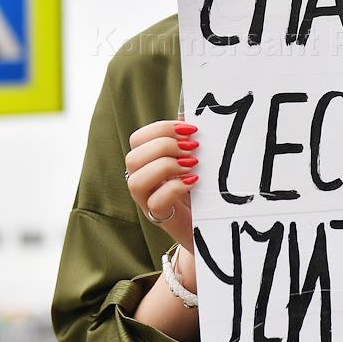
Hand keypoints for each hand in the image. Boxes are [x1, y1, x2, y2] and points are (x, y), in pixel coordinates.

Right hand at [124, 118, 200, 267]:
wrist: (210, 226)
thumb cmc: (201, 191)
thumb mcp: (195, 161)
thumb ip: (188, 141)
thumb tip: (188, 115)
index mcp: (148, 163)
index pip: (138, 139)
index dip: (161, 129)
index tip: (190, 129)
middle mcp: (142, 181)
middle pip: (132, 157)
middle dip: (164, 146)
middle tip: (193, 148)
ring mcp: (148, 201)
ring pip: (136, 180)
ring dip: (165, 166)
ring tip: (192, 165)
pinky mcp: (161, 218)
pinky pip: (155, 202)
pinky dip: (174, 187)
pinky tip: (193, 182)